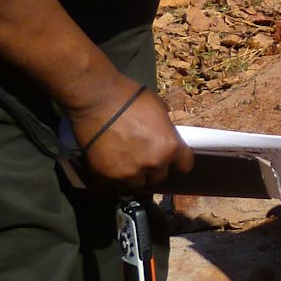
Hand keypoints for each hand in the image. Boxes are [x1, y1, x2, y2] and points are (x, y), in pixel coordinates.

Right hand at [68, 77, 193, 190]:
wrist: (96, 100)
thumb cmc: (130, 98)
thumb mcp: (158, 110)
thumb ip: (164, 131)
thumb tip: (163, 137)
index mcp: (169, 147)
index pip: (184, 164)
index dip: (179, 161)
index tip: (174, 160)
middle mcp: (153, 164)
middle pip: (159, 176)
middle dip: (153, 168)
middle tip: (143, 157)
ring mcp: (129, 173)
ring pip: (137, 183)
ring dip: (135, 175)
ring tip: (126, 162)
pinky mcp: (108, 177)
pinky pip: (116, 182)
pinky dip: (115, 175)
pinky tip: (110, 162)